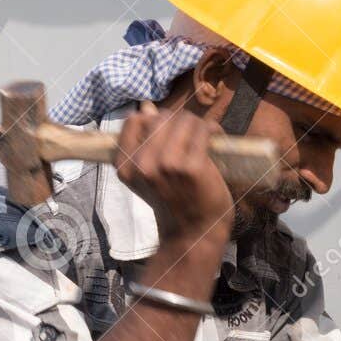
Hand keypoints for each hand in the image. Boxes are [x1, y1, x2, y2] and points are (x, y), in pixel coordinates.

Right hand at [115, 101, 233, 249]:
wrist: (193, 233)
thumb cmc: (174, 201)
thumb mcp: (148, 174)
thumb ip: (145, 143)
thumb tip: (146, 107)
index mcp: (125, 165)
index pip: (134, 121)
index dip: (154, 121)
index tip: (169, 132)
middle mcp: (142, 164)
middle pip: (161, 118)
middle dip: (179, 121)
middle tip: (192, 134)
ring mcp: (166, 164)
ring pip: (183, 120)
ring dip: (197, 124)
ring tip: (204, 136)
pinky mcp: (191, 166)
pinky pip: (203, 130)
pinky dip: (212, 130)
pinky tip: (215, 138)